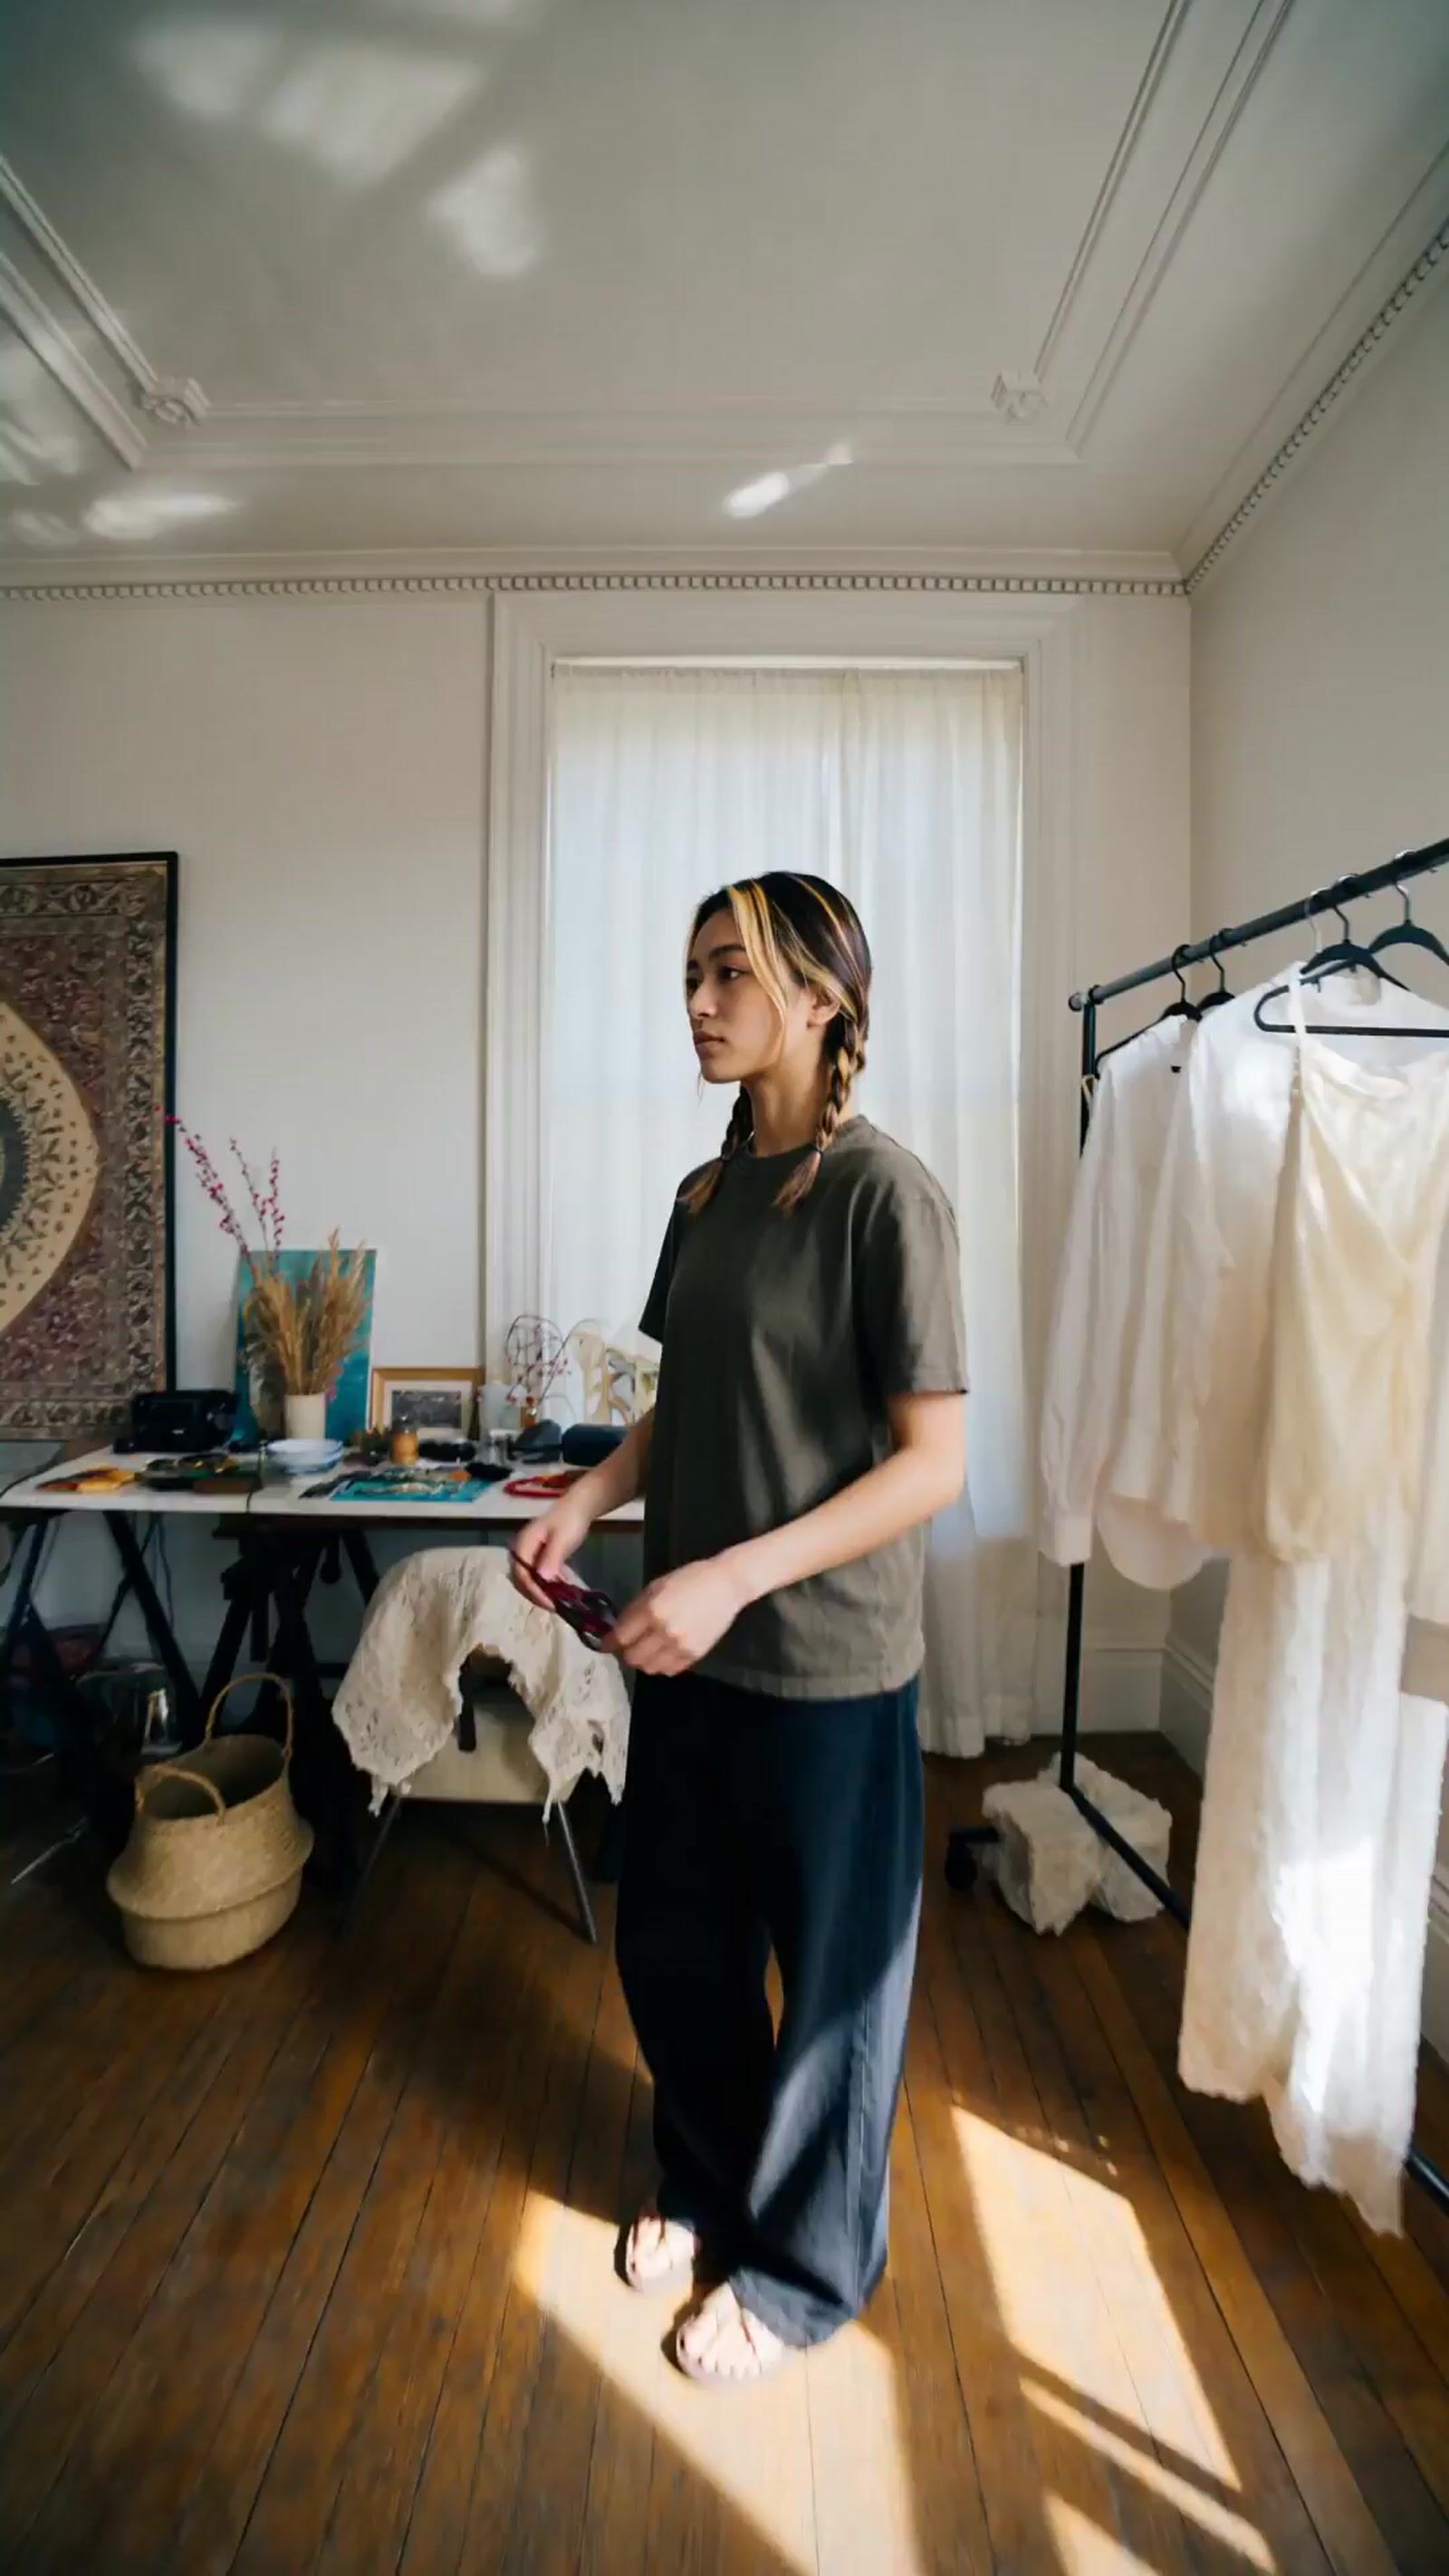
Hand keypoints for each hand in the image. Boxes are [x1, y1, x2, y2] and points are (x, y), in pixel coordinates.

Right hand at [510, 1492, 597, 1609]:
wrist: (579, 1506)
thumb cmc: (570, 1521)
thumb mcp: (562, 1540)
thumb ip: (551, 1559)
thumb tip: (541, 1580)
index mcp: (523, 1545)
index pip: (522, 1575)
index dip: (535, 1591)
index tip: (552, 1604)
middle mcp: (521, 1551)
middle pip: (523, 1580)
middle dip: (538, 1595)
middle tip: (556, 1606)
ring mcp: (530, 1554)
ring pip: (530, 1579)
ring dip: (543, 1591)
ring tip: (560, 1601)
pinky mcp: (539, 1556)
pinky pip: (539, 1575)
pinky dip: (549, 1584)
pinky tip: (562, 1590)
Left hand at [606, 1556, 747, 1675]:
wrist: (726, 1586)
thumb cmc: (689, 1579)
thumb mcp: (656, 1586)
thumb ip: (635, 1609)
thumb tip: (617, 1629)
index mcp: (652, 1610)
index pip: (621, 1637)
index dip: (609, 1643)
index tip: (606, 1644)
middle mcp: (664, 1632)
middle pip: (632, 1657)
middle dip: (627, 1652)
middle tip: (630, 1645)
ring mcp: (680, 1646)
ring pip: (649, 1668)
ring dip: (644, 1660)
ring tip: (648, 1649)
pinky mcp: (695, 1655)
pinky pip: (669, 1670)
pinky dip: (662, 1665)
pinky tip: (665, 1652)